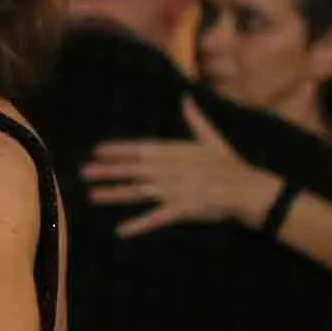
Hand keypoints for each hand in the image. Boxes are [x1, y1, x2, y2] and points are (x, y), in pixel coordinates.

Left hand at [79, 96, 282, 237]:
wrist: (247, 189)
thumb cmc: (231, 165)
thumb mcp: (212, 139)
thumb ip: (196, 120)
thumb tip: (186, 99)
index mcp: (175, 152)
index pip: (140, 149)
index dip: (117, 150)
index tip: (97, 151)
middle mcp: (169, 170)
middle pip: (132, 170)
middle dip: (107, 171)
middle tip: (84, 172)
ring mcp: (174, 190)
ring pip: (137, 192)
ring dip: (114, 194)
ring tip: (92, 196)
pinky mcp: (181, 209)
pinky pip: (156, 218)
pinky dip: (138, 225)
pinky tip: (121, 231)